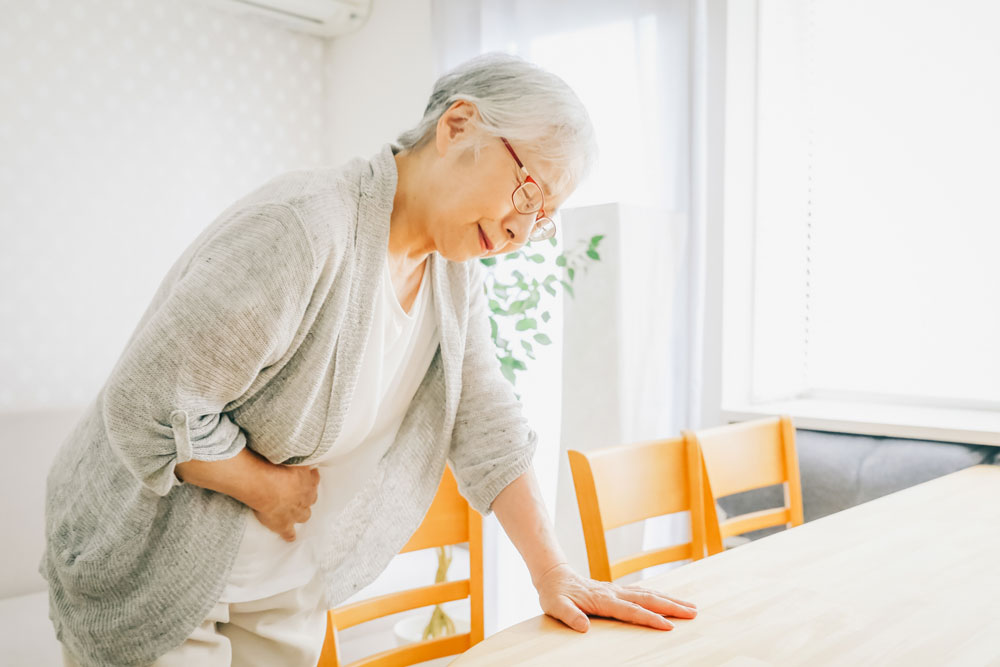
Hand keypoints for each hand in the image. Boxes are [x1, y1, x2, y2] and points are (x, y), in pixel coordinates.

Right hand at [252, 465, 319, 541]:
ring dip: (301, 515)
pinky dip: (290, 535)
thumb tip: (305, 459)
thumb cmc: (277, 468)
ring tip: (295, 514)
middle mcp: (305, 499)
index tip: (306, 478)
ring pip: (304, 516)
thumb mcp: (294, 460)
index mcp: (308, 482)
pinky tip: (291, 538)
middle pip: (310, 500)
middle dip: (306, 499)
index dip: (309, 480)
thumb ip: (301, 461)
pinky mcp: (284, 525)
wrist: (265, 486)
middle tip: (297, 496)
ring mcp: (296, 513)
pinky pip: (289, 533)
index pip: (313, 480)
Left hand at [534, 563, 697, 632]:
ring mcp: (617, 590)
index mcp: (602, 600)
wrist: (554, 576)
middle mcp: (614, 593)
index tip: (668, 626)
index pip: (631, 611)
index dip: (650, 619)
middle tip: (694, 614)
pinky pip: (643, 593)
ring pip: (649, 594)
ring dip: (670, 600)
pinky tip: (669, 600)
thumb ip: (570, 616)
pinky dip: (659, 596)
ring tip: (691, 607)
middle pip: (648, 599)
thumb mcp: (556, 606)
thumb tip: (584, 627)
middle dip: (671, 607)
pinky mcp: (617, 590)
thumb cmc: (554, 594)